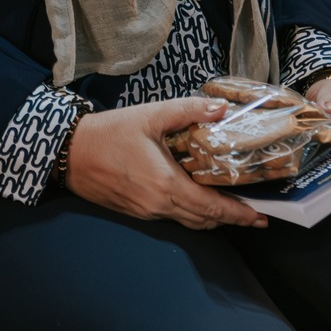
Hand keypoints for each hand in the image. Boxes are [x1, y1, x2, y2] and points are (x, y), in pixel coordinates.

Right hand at [64, 98, 267, 231]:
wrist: (69, 152)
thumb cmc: (109, 133)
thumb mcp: (150, 115)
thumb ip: (188, 111)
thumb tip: (221, 109)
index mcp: (167, 185)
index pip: (212, 208)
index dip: (239, 215)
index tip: (261, 219)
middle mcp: (159, 206)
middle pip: (204, 220)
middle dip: (231, 219)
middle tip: (254, 215)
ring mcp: (146, 212)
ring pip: (188, 222)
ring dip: (210, 217)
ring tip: (230, 209)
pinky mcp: (136, 212)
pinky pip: (171, 218)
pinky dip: (190, 212)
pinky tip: (195, 198)